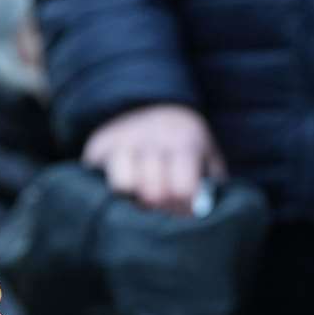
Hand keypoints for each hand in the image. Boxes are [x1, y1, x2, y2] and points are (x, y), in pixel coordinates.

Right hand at [81, 103, 224, 214]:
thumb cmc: (183, 141)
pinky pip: (104, 180)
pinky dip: (115, 191)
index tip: (185, 208)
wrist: (149, 103)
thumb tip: (208, 211)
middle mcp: (151, 139)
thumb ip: (214, 181)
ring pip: (124, 186)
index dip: (184, 207)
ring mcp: (122, 141)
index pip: (182, 189)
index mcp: (183, 142)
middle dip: (161, 207)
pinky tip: (127, 188)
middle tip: (165, 204)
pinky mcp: (99, 147)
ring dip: (135, 198)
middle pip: (154, 193)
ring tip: (144, 195)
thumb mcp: (207, 153)